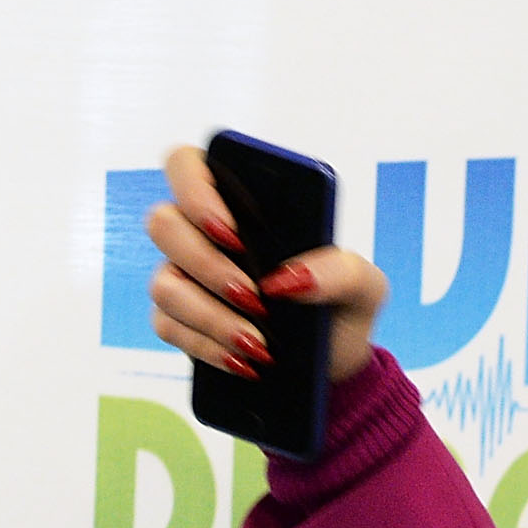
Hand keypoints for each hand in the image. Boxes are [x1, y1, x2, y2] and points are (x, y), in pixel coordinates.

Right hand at [146, 144, 388, 386]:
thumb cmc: (342, 305)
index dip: (194, 189)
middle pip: (163, 224)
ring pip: (164, 284)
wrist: (335, 363)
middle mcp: (201, 234)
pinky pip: (167, 326)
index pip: (187, 165)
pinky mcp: (177, 319)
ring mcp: (184, 276)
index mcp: (241, 205)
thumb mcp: (364, 285)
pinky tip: (246, 362)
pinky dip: (209, 347)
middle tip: (256, 297)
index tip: (234, 232)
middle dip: (208, 265)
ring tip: (260, 343)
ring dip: (212, 316)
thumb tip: (286, 280)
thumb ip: (339, 270)